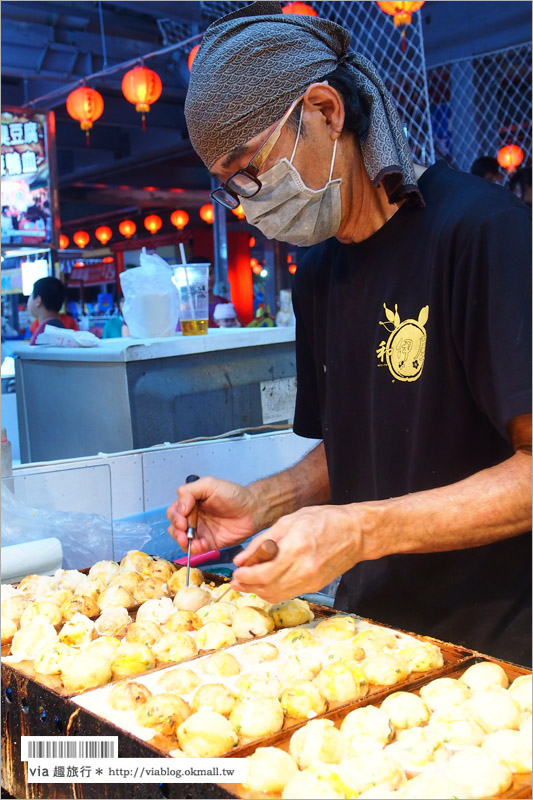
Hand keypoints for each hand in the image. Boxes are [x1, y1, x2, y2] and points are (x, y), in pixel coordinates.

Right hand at [167, 476, 257, 554]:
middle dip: (176, 531)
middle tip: (184, 532)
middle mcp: (193, 517)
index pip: (174, 511)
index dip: (175, 516)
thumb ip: (190, 491)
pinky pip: (197, 549)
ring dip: (183, 542)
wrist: (253, 510)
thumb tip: (180, 508)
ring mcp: (201, 531)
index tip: (183, 519)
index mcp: (191, 503)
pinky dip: (195, 549)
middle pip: (174, 526)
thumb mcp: (210, 485)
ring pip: (182, 540)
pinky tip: (202, 545)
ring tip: (191, 541)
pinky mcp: (209, 543)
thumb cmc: (234, 495)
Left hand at [230, 504, 361, 602]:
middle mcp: (304, 569)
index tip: (235, 573)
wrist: (356, 532)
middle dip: (247, 587)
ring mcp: (311, 581)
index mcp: (296, 548)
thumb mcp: (289, 521)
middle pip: (267, 588)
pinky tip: (267, 583)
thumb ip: (263, 541)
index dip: (245, 577)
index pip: (263, 574)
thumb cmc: (324, 520)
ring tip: (248, 583)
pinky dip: (274, 591)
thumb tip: (241, 559)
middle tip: (236, 581)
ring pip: (277, 595)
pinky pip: (288, 594)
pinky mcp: (316, 586)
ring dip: (259, 591)